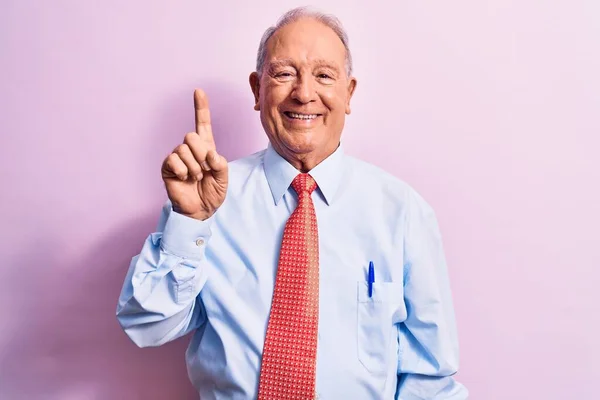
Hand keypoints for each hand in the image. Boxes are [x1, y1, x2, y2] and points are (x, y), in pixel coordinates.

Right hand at [161, 89, 227, 220]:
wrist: (201, 210)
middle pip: (191, 135)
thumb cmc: (212, 193)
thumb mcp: (224, 178)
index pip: (203, 123)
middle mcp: (190, 149)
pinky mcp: (168, 167)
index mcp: (206, 147)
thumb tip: (209, 153)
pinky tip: (185, 179)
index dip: (201, 107)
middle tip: (205, 169)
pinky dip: (182, 171)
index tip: (198, 91)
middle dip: (201, 153)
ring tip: (196, 178)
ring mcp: (177, 157)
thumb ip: (220, 163)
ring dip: (194, 166)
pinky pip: (173, 159)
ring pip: (183, 148)